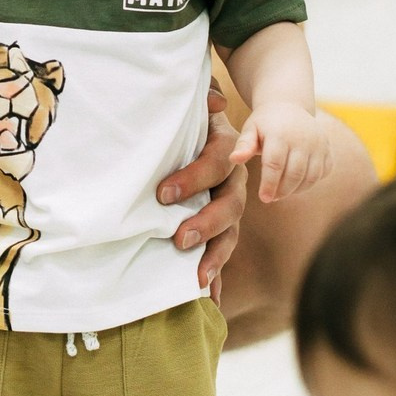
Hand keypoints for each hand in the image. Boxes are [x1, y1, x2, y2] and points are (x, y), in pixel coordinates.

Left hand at [156, 85, 245, 304]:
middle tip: (179, 239)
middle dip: (206, 224)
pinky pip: (222, 250)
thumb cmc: (188, 115)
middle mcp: (233, 178)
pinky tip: (210, 299)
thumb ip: (201, 97)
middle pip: (229, 204)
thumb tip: (214, 98)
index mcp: (225, 147)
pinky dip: (217, 274)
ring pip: (230, 232)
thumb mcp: (191, 103)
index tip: (162, 194)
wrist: (200, 126)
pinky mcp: (220, 224)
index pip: (216, 163)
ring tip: (197, 279)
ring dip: (216, 256)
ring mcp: (229, 203)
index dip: (192, 178)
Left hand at [230, 102, 333, 202]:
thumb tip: (233, 159)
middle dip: (282, 190)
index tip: (264, 198)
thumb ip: (243, 145)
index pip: (275, 165)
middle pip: (295, 174)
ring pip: (311, 176)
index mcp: (280, 134)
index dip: (269, 184)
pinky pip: (322, 173)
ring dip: (296, 189)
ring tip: (281, 192)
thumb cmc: (265, 122)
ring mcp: (319, 144)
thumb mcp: (250, 129)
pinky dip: (309, 183)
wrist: (289, 106)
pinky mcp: (328, 150)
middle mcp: (303, 139)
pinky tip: (295, 184)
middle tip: (271, 197)